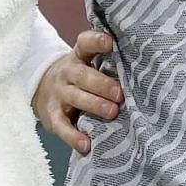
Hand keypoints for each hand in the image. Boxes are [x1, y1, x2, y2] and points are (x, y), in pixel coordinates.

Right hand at [32, 29, 120, 154]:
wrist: (40, 89)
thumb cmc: (78, 76)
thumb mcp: (87, 63)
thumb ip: (108, 62)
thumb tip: (145, 68)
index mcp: (79, 56)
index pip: (85, 43)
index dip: (96, 41)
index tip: (111, 43)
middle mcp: (67, 73)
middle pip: (83, 76)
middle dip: (102, 84)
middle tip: (120, 94)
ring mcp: (58, 94)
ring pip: (75, 98)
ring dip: (94, 105)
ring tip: (112, 113)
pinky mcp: (51, 116)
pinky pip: (61, 126)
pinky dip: (73, 136)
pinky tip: (86, 144)